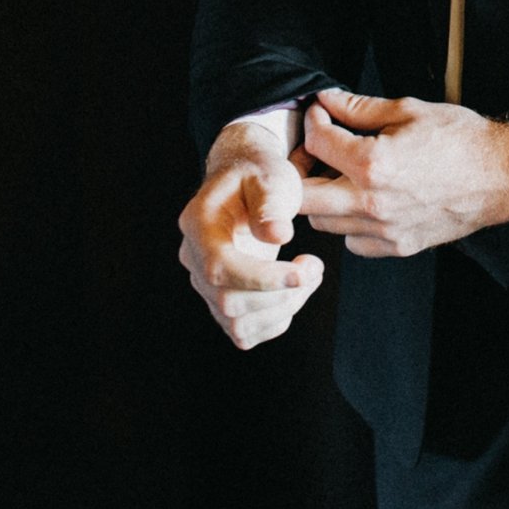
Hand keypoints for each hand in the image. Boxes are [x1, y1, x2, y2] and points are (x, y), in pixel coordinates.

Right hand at [176, 121, 324, 349]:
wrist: (246, 182)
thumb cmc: (259, 175)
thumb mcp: (270, 177)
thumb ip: (271, 203)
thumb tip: (278, 236)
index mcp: (197, 223)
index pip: (219, 267)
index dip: (261, 278)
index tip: (302, 272)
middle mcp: (193, 258)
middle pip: (228, 302)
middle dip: (281, 294)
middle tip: (315, 267)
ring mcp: (204, 284)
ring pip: (238, 324)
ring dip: (284, 308)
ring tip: (310, 275)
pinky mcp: (221, 301)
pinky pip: (245, 333)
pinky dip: (276, 321)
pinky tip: (294, 291)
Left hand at [296, 88, 508, 258]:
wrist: (501, 175)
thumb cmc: (461, 141)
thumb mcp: (408, 110)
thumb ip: (359, 108)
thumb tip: (328, 100)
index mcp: (372, 164)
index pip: (317, 142)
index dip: (314, 120)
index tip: (321, 114)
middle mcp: (371, 203)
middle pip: (302, 197)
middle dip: (301, 169)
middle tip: (314, 152)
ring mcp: (383, 230)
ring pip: (323, 223)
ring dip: (324, 198)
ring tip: (341, 176)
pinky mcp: (396, 246)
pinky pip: (353, 242)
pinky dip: (349, 224)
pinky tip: (364, 202)